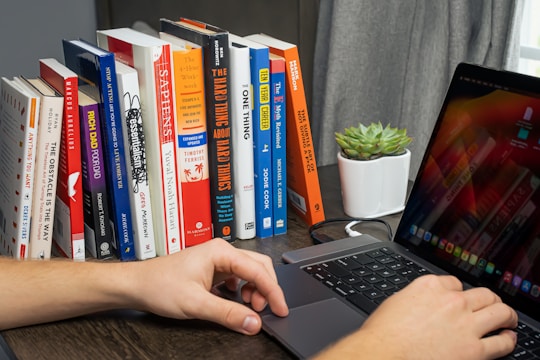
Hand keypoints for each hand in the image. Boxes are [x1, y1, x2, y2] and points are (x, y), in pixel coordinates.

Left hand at [127, 238, 288, 334]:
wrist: (138, 284)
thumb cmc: (159, 285)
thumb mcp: (196, 304)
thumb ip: (228, 313)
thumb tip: (253, 322)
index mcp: (221, 252)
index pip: (258, 270)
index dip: (273, 291)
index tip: (280, 309)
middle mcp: (221, 252)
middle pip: (258, 267)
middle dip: (266, 289)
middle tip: (268, 311)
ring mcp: (217, 260)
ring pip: (249, 272)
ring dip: (255, 290)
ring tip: (250, 307)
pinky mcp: (213, 269)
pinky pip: (238, 277)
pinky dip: (244, 290)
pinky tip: (237, 300)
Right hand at [315, 274, 517, 359]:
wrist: (382, 353)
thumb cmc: (383, 333)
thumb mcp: (397, 302)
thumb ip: (417, 297)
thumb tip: (424, 303)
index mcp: (430, 286)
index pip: (455, 283)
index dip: (459, 292)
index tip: (461, 299)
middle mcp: (452, 301)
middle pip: (483, 294)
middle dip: (489, 299)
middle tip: (492, 305)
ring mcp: (465, 324)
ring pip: (499, 312)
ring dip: (506, 315)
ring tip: (508, 319)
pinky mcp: (474, 349)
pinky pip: (501, 342)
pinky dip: (508, 340)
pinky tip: (508, 339)